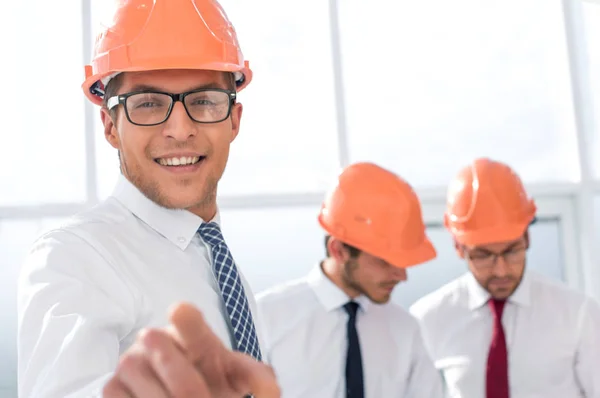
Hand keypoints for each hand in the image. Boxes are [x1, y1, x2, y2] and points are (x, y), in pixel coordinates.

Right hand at [103, 302, 280, 396]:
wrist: (186, 392)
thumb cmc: (212, 377)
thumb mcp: (236, 376)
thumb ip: (255, 377)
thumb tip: (270, 388)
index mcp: (192, 332)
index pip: (186, 316)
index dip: (184, 315)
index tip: (181, 312)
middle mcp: (157, 338)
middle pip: (161, 348)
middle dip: (185, 382)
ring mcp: (131, 360)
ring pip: (135, 371)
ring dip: (160, 395)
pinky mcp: (113, 385)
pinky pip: (116, 393)